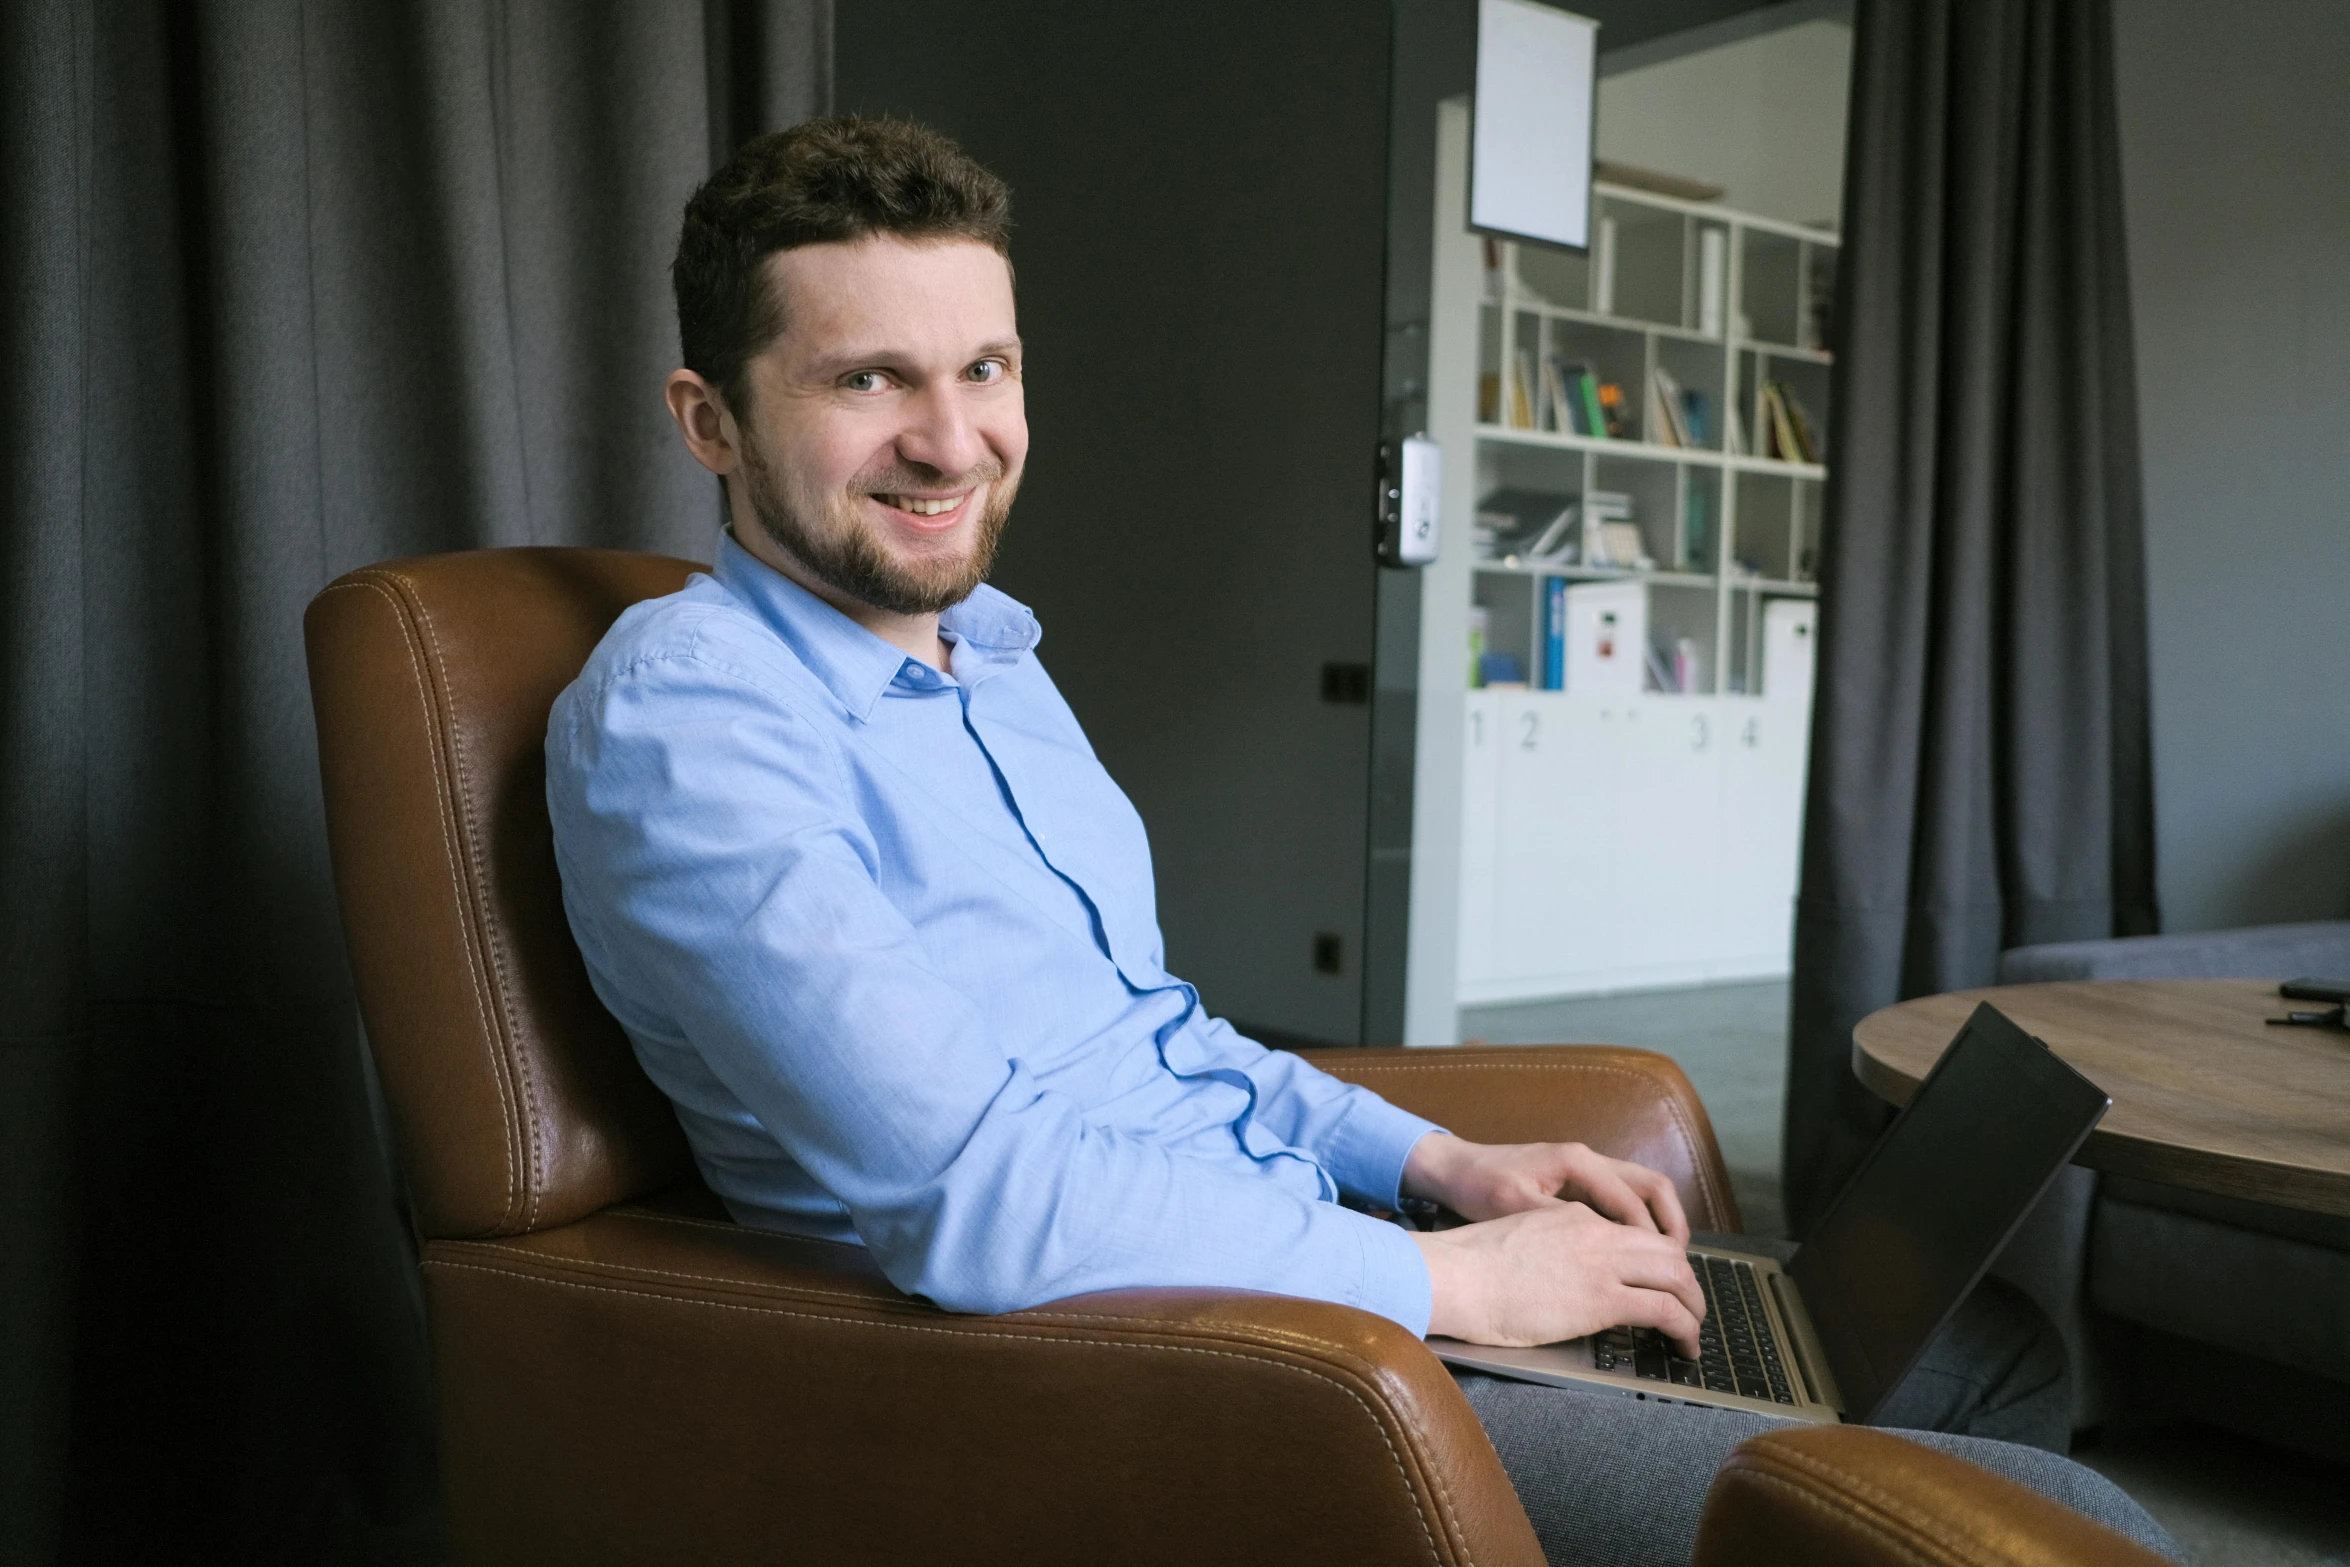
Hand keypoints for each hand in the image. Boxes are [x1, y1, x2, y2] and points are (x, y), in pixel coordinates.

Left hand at [1401, 1132, 1690, 1240]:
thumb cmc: (1480, 1186)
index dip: (1650, 1239)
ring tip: (1668, 1266)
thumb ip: (1559, 1223)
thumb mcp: (1515, 1207)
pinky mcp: (1580, 1185)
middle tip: (1680, 1268)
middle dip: (1672, 1227)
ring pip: (1643, 1193)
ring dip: (1660, 1226)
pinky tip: (1636, 1257)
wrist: (1454, 1169)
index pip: (1632, 1200)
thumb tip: (1601, 1246)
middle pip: (1652, 1188)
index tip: (1663, 1273)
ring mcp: (1587, 1170)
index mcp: (1577, 1162)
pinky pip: (1624, 1202)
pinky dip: (1639, 1226)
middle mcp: (1590, 1160)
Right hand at [1412, 1203, 1704, 1354]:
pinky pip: (1665, 1311)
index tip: (1661, 1284)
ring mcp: (1602, 1264)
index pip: (1635, 1233)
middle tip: (1689, 1309)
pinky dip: (1686, 1329)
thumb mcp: (1519, 1240)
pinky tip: (1685, 1347)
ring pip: (1677, 1277)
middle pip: (1667, 1250)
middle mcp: (1597, 1233)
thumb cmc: (1470, 1267)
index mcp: (1575, 1217)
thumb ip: (1549, 1248)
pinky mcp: (1602, 1299)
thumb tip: (1559, 1277)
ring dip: (1694, 1306)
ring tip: (1694, 1332)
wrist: (1454, 1275)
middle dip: (1686, 1281)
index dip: (1658, 1261)